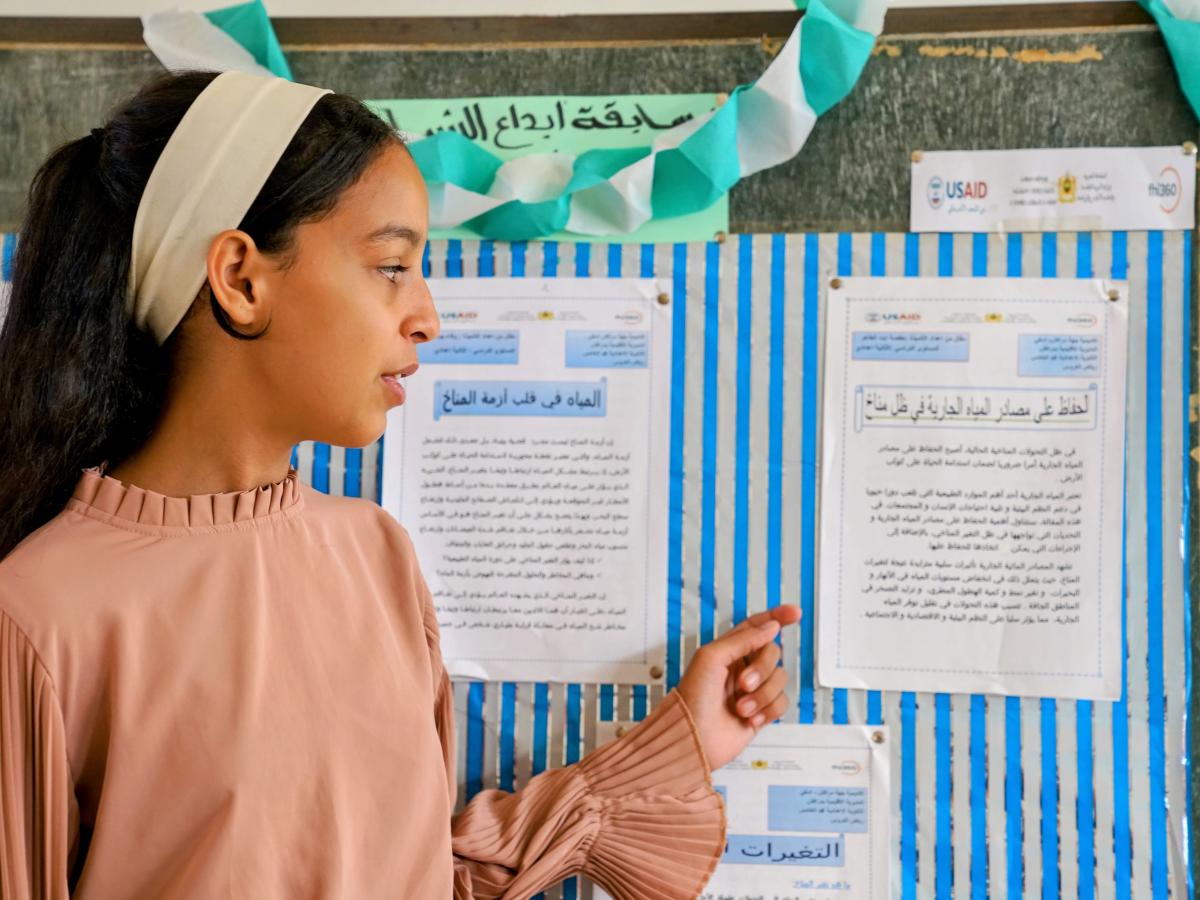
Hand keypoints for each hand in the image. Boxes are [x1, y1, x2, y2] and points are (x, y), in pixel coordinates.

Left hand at [675, 605, 801, 770]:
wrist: (693, 738)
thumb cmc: (693, 698)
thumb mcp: (712, 658)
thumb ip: (744, 639)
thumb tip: (771, 626)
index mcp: (728, 650)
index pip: (756, 627)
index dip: (777, 617)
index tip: (795, 613)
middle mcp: (743, 667)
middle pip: (773, 653)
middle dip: (761, 670)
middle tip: (743, 684)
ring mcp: (753, 690)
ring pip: (780, 679)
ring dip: (762, 695)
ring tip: (741, 707)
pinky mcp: (761, 712)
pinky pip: (781, 703)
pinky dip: (767, 711)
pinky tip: (749, 718)